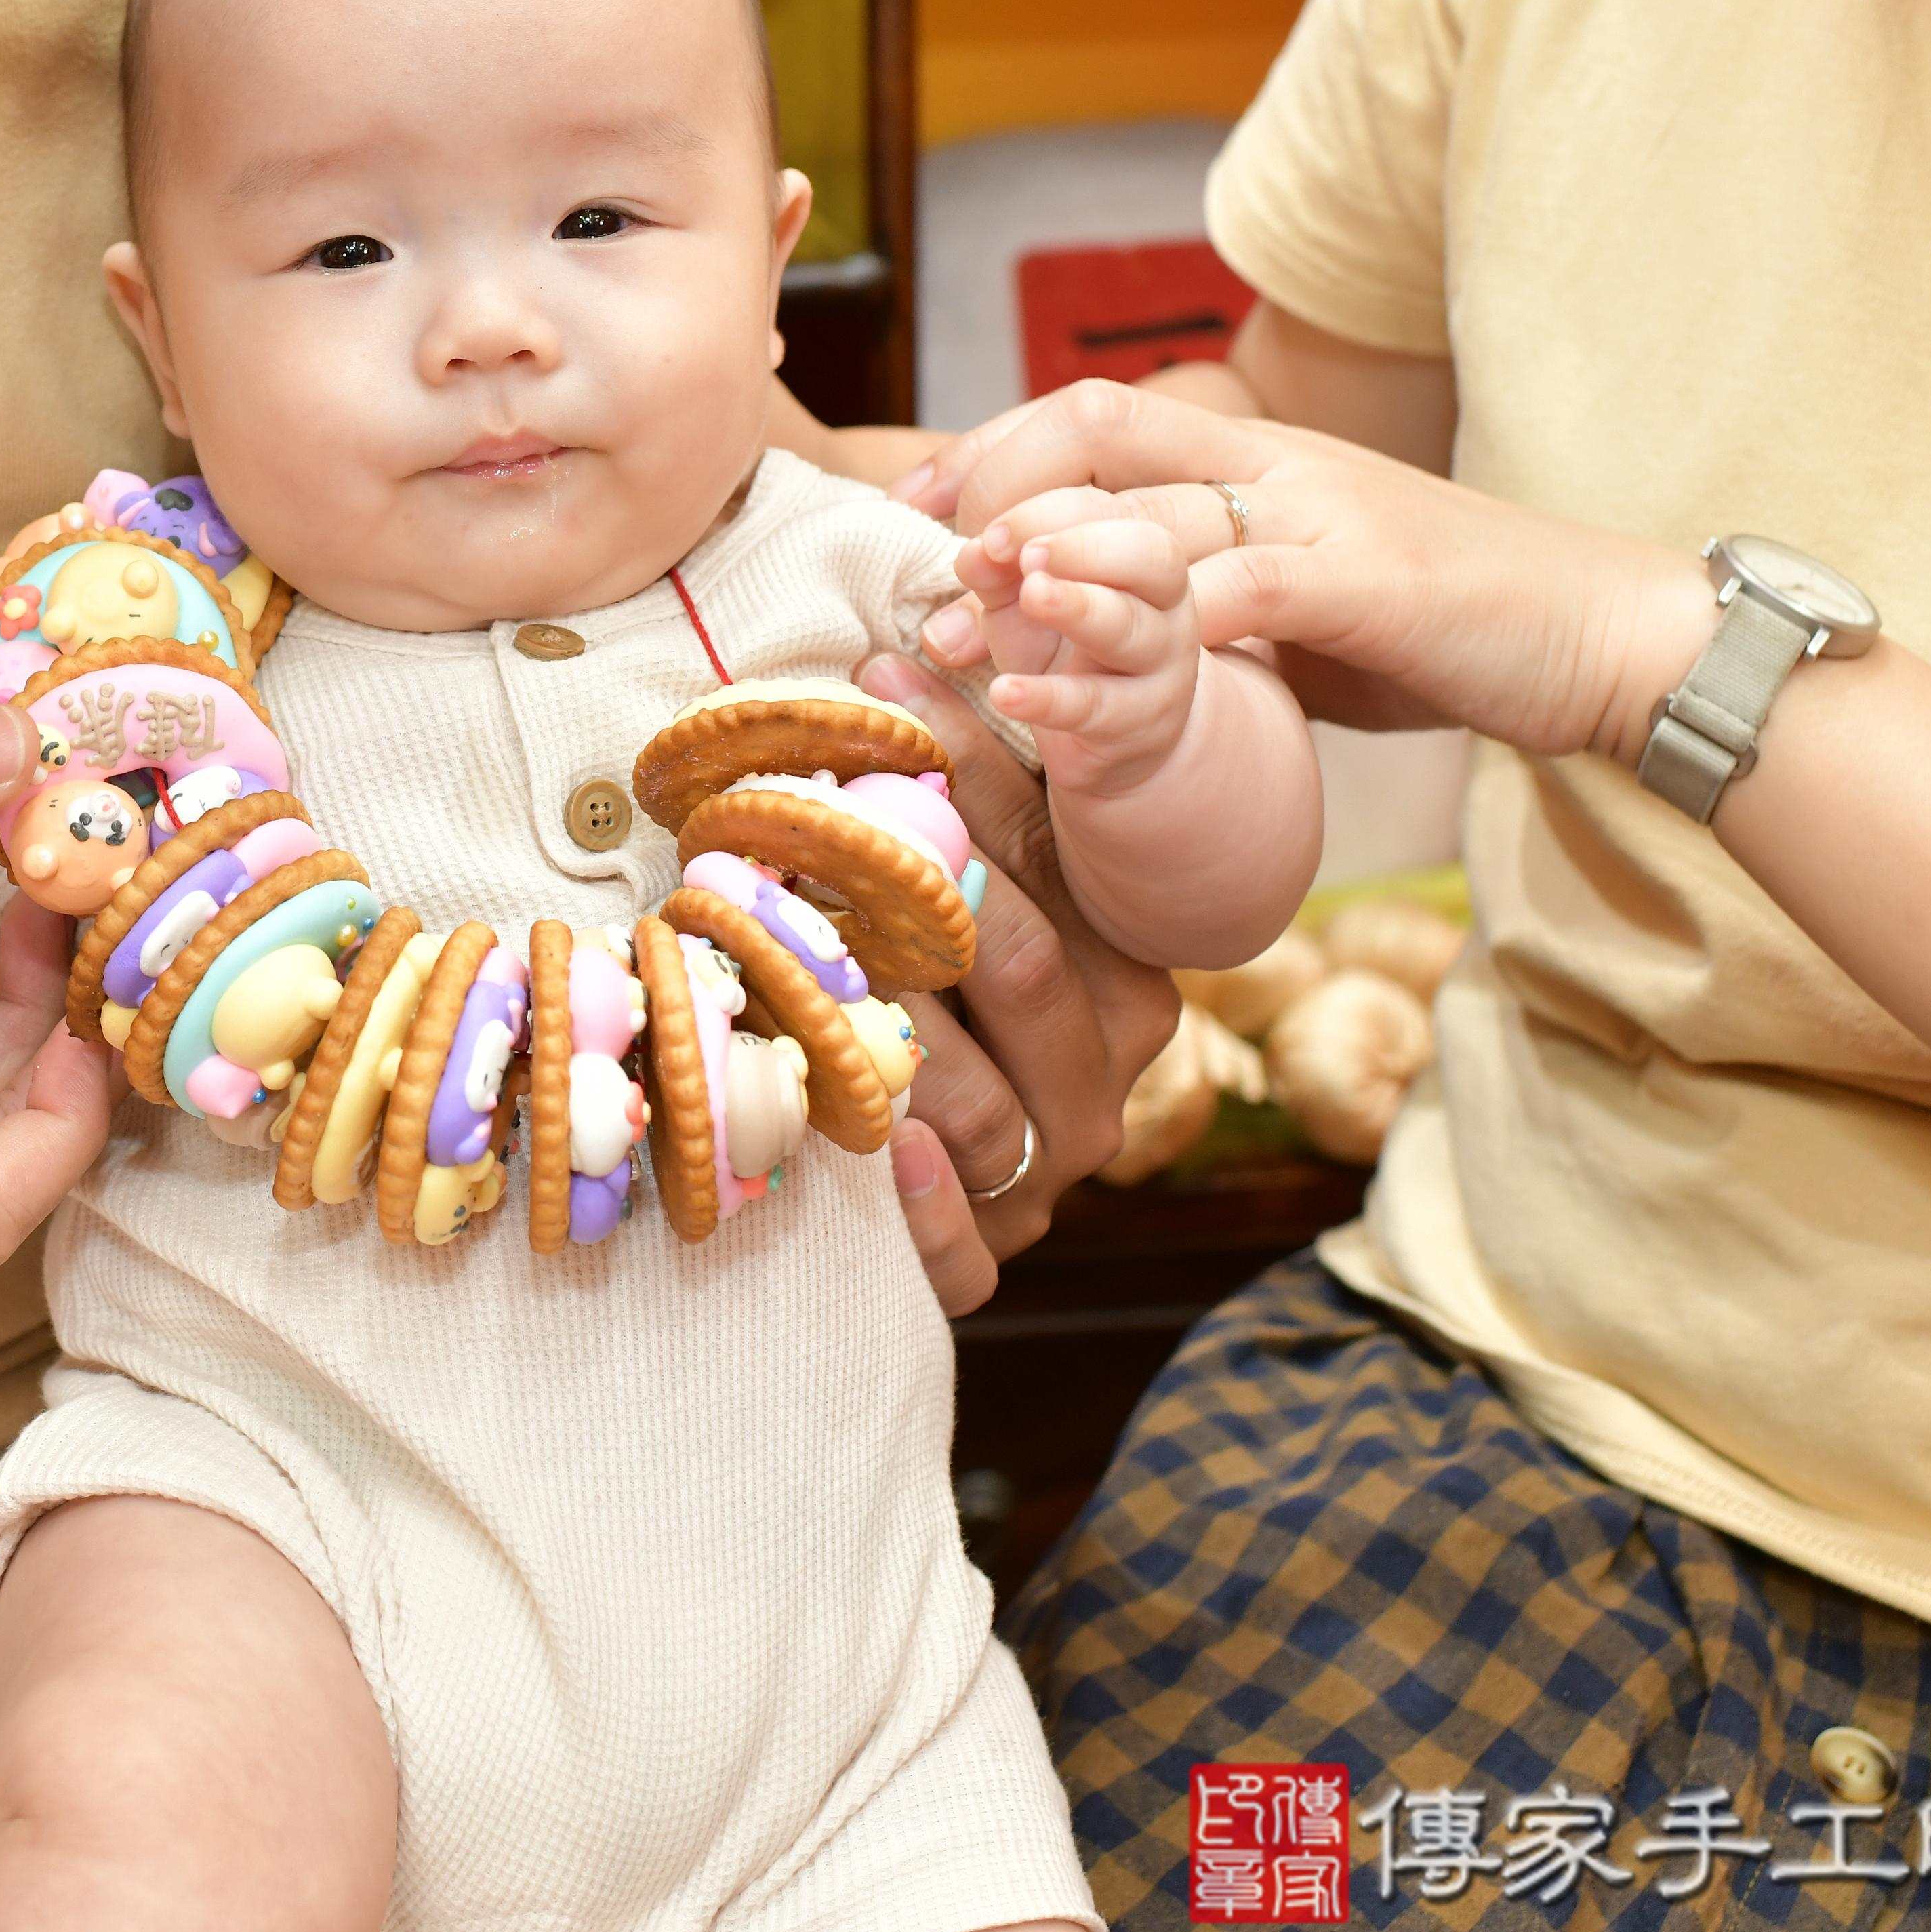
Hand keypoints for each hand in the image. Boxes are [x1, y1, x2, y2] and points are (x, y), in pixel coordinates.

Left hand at [849, 653, 1188, 1313]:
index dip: (965, 763)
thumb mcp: (972, 907)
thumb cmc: (942, 998)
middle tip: (816, 816)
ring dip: (892, 1038)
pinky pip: (961, 1248)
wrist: (937, 1180)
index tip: (881, 679)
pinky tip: (887, 1151)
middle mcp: (1102, 1078)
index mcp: (1120, 978)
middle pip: (1021, 967)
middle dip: (919, 890)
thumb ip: (956, 820)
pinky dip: (923, 1205)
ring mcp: (1047, 1177)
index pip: (1048, 858)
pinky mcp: (987, 1260)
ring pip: (982, 1102)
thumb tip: (880, 671)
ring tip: (810, 977)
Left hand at [916, 379, 1712, 758]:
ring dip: (1046, 569)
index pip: (1100, 416)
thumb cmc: (1452, 626)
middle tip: (918, 567)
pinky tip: (1090, 667)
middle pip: (1100, 433)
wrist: (1602, 634)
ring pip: (1151, 513)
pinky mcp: (1367, 581)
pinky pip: (1239, 590)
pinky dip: (1158, 623)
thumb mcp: (1310, 601)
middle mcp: (1278, 465)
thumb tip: (1132, 634)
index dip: (999, 449)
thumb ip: (1221, 596)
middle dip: (994, 494)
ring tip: (967, 626)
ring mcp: (1322, 513)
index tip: (922, 507)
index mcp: (1260, 460)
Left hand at [951, 499, 1203, 798]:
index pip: (1107, 511)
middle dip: (1086, 547)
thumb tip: (974, 552)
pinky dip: (1047, 699)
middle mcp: (1165, 602)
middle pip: (1151, 555)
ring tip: (1032, 595)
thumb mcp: (1024, 601)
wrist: (1122, 736)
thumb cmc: (1068, 645)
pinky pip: (1095, 706)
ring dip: (1079, 606)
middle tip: (1028, 554)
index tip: (994, 534)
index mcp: (1138, 554)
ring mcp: (1161, 664)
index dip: (1050, 514)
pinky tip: (1004, 691)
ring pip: (1131, 628)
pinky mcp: (1139, 724)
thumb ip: (997, 571)